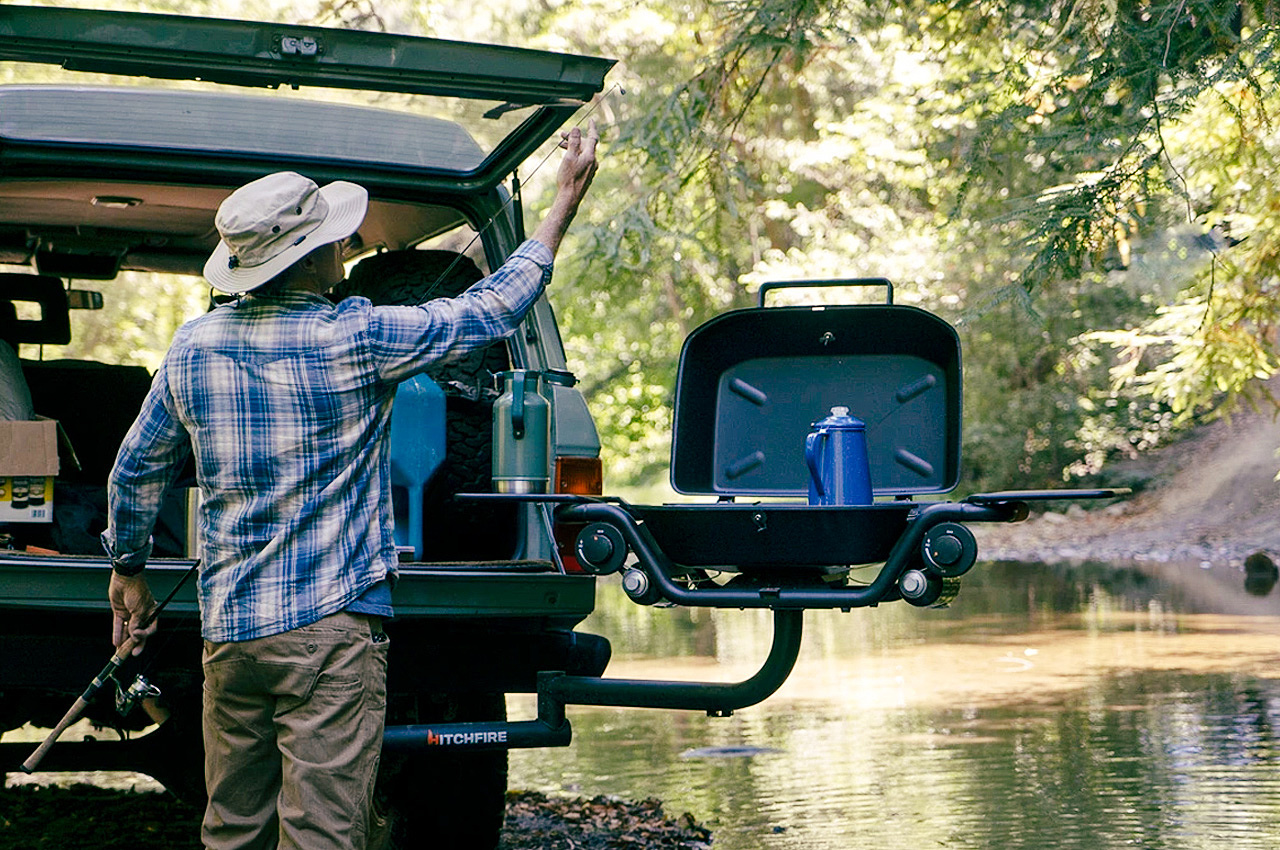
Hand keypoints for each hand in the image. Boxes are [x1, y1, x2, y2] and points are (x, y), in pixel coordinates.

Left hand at [109, 571, 157, 655]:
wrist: (125, 579)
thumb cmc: (137, 590)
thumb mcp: (139, 609)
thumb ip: (136, 624)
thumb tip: (133, 635)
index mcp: (151, 613)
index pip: (149, 629)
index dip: (144, 637)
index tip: (137, 641)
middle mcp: (141, 614)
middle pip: (138, 632)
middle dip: (135, 643)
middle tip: (131, 653)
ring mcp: (130, 613)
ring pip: (127, 630)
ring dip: (124, 640)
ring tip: (121, 651)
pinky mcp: (120, 611)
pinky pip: (119, 625)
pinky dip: (117, 633)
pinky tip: (116, 642)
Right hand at [532, 119, 600, 253]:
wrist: (570, 198)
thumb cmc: (568, 179)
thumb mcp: (569, 157)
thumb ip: (573, 142)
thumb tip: (576, 129)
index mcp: (590, 156)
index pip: (593, 138)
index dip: (592, 128)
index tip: (592, 120)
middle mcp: (593, 162)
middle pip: (585, 145)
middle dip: (574, 138)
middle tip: (562, 134)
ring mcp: (590, 169)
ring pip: (583, 152)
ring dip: (573, 146)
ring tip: (561, 145)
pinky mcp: (587, 175)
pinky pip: (582, 160)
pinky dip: (575, 155)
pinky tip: (566, 157)